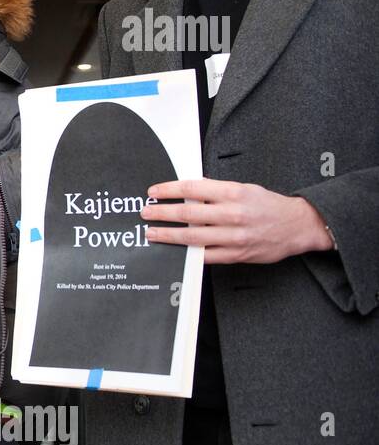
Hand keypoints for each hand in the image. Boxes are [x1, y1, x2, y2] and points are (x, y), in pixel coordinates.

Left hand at [139, 179, 332, 263]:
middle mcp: (233, 214)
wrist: (297, 226)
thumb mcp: (243, 188)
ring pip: (193, 237)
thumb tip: (186, 191)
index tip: (153, 192)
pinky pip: (206, 255)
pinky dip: (188, 253)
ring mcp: (234, 237)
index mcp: (234, 193)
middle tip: (146, 213)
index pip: (192, 189)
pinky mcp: (236, 255)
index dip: (169, 190)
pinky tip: (174, 250)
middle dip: (162, 213)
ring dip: (168, 235)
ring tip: (153, 233)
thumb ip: (215, 191)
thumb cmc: (267, 205)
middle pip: (188, 214)